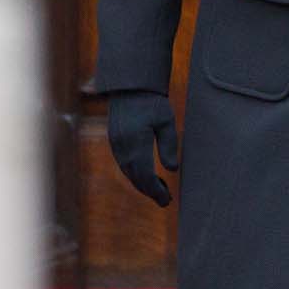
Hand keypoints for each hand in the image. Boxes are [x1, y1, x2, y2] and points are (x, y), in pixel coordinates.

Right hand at [106, 89, 179, 206]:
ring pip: (129, 173)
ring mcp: (116, 146)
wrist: (131, 87)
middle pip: (136, 178)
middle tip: (166, 200)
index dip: (156, 190)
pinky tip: (148, 175)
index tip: (167, 200)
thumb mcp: (166, 121)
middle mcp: (122, 148)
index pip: (145, 175)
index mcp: (135, 144)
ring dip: (143, 184)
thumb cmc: (152, 102)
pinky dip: (136, 174)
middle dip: (150, 191)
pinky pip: (125, 165)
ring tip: (161, 190)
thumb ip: (169, 145)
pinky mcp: (115, 142)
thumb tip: (173, 169)